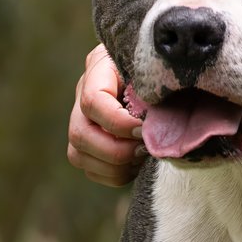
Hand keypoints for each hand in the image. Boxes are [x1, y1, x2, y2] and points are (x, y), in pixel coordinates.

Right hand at [67, 43, 145, 186]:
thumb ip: (154, 86)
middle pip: (79, 134)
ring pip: (79, 156)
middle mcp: (81, 96)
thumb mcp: (158, 68)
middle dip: (116, 150)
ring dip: (116, 166)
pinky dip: (116, 175)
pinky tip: (137, 163)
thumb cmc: (162, 67)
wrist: (159, 73)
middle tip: (145, 148)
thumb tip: (155, 122)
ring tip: (142, 156)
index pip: (93, 101)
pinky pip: (91, 171)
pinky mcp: (86, 146)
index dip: (118, 123)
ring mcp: (80, 122)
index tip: (144, 130)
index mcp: (98, 69)